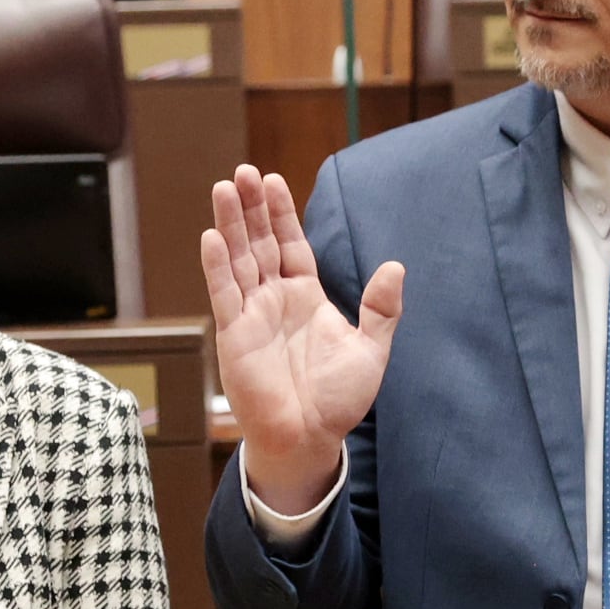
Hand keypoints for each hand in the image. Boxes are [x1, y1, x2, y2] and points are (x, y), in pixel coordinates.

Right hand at [200, 165, 404, 515]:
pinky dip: (218, 265)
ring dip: (231, 224)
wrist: (310, 437)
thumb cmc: (337, 400)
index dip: (282, 213)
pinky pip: (224, 292)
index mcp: (305, 296)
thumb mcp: (371, 349)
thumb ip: (382, 309)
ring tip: (224, 187)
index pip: (290, 244)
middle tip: (243, 171)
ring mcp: (251, 314)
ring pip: (238, 259)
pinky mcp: (234, 334)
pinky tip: (212, 236)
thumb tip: (396, 266)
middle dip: (252, 207)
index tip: (273, 180)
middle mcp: (274, 299)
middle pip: (260, 242)